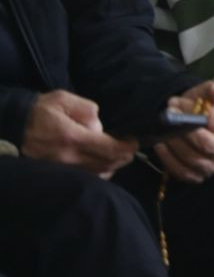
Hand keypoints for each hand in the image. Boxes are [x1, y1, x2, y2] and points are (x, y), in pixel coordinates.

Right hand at [20, 90, 137, 176]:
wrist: (14, 124)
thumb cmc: (42, 110)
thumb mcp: (65, 99)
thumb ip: (88, 111)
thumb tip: (100, 128)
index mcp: (72, 137)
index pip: (108, 149)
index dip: (126, 147)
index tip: (135, 142)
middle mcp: (68, 157)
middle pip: (106, 164)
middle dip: (124, 157)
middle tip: (131, 149)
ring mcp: (62, 168)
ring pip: (97, 174)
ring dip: (113, 165)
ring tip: (119, 155)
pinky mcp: (58, 173)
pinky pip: (85, 177)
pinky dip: (99, 172)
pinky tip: (103, 163)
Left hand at [153, 80, 213, 182]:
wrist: (191, 125)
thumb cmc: (200, 108)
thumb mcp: (207, 93)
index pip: (210, 122)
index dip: (189, 112)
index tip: (174, 104)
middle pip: (202, 144)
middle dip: (181, 130)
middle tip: (166, 117)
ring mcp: (211, 167)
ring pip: (190, 159)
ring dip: (172, 143)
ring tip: (163, 131)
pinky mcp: (196, 177)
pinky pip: (180, 171)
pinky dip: (167, 158)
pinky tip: (161, 145)